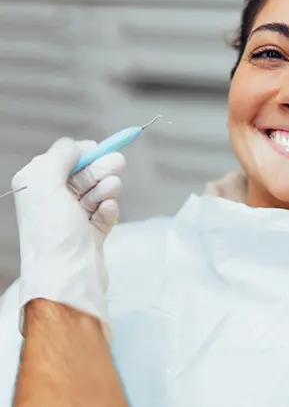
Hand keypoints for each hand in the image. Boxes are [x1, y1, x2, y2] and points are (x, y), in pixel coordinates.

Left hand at [12, 138, 125, 336]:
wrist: (68, 276)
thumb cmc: (53, 232)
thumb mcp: (45, 183)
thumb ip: (59, 156)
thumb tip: (75, 145)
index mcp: (36, 187)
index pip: (63, 160)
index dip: (83, 153)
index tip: (101, 149)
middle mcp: (52, 201)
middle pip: (83, 175)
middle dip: (100, 168)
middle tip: (119, 163)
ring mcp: (72, 219)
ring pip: (97, 192)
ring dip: (106, 189)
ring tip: (110, 191)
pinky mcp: (91, 234)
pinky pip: (105, 213)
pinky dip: (108, 210)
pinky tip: (107, 211)